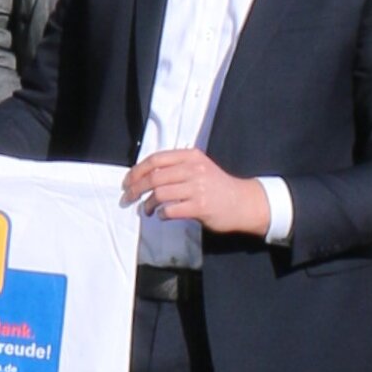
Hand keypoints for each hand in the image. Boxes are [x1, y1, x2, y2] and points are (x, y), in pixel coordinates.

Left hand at [121, 148, 269, 238]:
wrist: (243, 202)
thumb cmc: (217, 186)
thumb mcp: (200, 167)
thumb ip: (177, 167)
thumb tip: (145, 175)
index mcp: (191, 156)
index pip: (156, 159)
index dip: (137, 170)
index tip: (128, 181)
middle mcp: (194, 169)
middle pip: (154, 177)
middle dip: (136, 188)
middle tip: (128, 197)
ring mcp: (197, 188)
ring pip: (159, 194)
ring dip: (147, 204)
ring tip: (146, 210)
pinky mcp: (200, 207)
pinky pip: (171, 210)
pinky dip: (161, 214)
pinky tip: (162, 216)